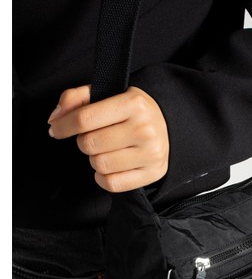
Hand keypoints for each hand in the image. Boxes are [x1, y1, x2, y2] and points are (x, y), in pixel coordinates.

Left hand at [47, 85, 168, 191]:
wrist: (168, 126)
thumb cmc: (132, 112)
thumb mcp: (108, 94)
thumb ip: (77, 98)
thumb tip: (56, 118)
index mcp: (133, 103)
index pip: (85, 118)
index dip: (63, 125)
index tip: (56, 129)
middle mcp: (144, 128)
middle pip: (89, 144)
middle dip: (84, 142)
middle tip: (94, 137)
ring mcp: (150, 153)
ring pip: (99, 165)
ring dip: (95, 159)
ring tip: (106, 150)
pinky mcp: (152, 173)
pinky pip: (112, 184)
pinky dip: (104, 178)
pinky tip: (111, 166)